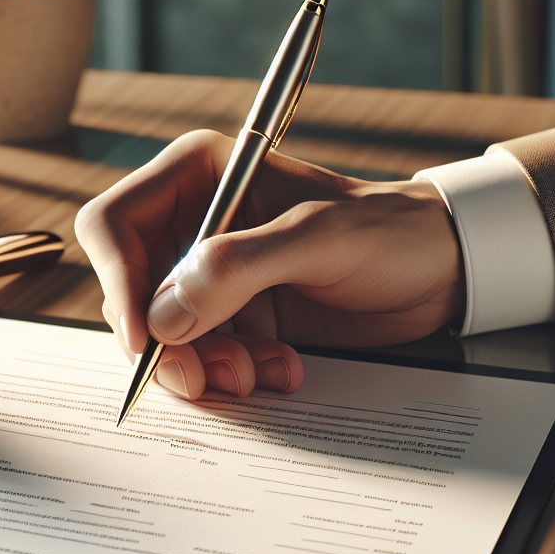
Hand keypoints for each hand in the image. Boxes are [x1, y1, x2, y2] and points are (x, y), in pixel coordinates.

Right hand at [75, 129, 463, 399]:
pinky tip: (282, 369)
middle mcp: (192, 225)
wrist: (440, 271)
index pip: (114, 225)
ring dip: (203, 366)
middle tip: (205, 376)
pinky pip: (202, 356)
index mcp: (197, 177)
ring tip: (259, 372)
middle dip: (164, 341)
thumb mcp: (316, 239)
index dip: (116, 280)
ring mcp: (210, 276)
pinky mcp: (233, 317)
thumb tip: (162, 317)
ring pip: (163, 334)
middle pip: (130, 291)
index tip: (144, 337)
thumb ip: (237, 268)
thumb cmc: (388, 232)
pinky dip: (234, 374)